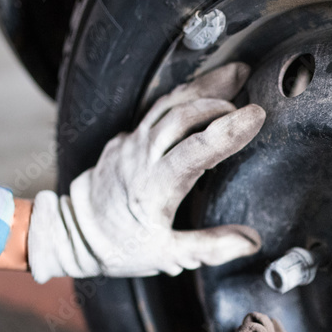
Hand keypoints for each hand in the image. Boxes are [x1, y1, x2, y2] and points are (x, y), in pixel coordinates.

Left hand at [27, 63, 264, 281]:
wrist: (75, 233)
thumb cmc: (121, 247)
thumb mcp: (168, 257)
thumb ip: (210, 247)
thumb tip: (251, 242)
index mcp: (155, 188)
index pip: (195, 151)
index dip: (227, 131)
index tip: (255, 115)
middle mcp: (141, 158)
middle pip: (182, 116)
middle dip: (219, 101)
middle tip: (250, 95)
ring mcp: (130, 143)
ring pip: (168, 105)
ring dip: (203, 88)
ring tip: (235, 75)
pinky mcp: (126, 138)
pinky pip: (156, 110)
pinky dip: (184, 97)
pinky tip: (203, 92)